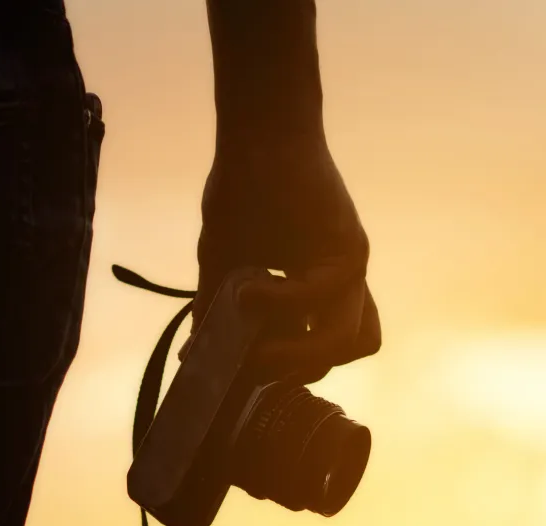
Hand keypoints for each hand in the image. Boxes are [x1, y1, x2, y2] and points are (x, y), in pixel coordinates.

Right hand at [193, 141, 380, 382]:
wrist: (255, 135)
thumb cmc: (241, 190)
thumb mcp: (223, 263)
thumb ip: (216, 310)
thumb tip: (192, 358)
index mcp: (320, 290)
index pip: (328, 349)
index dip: (294, 367)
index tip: (247, 368)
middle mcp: (344, 282)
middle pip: (348, 350)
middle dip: (295, 370)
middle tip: (250, 366)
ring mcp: (351, 266)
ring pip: (352, 338)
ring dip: (304, 354)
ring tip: (258, 349)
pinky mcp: (349, 245)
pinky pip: (325, 292)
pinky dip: (285, 301)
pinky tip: (248, 293)